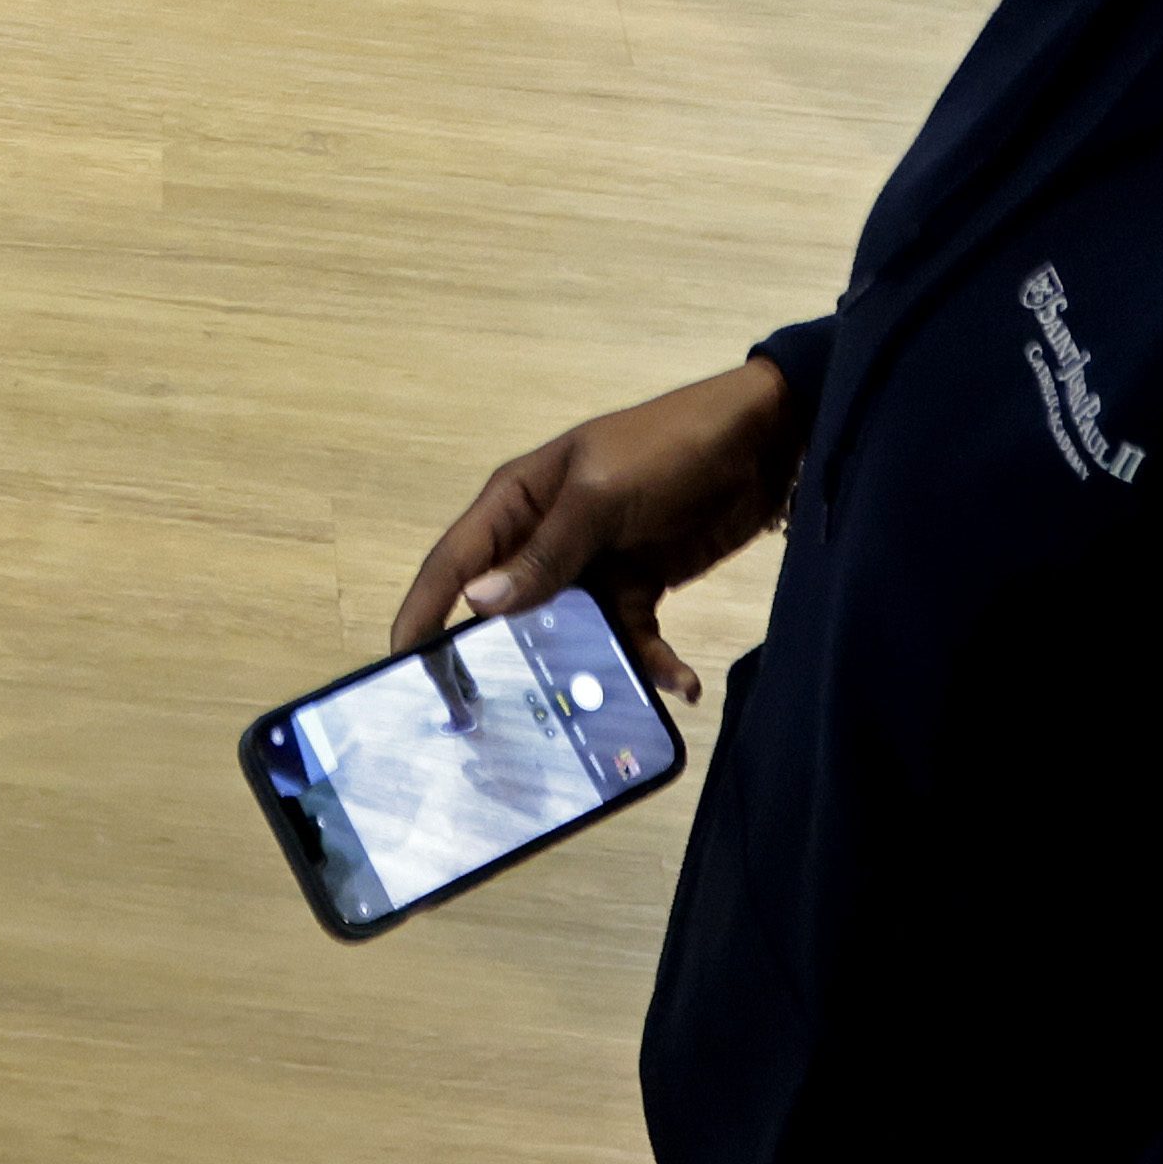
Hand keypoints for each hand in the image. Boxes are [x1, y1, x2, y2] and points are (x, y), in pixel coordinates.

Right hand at [395, 358, 800, 702]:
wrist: (762, 439)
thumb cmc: (668, 447)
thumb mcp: (601, 493)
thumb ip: (544, 552)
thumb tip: (476, 603)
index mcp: (518, 501)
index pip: (453, 562)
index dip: (423, 613)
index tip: (400, 668)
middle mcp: (544, 538)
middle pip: (506, 610)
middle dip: (502, 662)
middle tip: (492, 724)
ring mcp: (592, 566)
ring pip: (569, 637)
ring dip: (587, 674)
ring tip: (600, 718)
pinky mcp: (638, 587)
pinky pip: (630, 639)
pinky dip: (652, 664)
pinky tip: (680, 683)